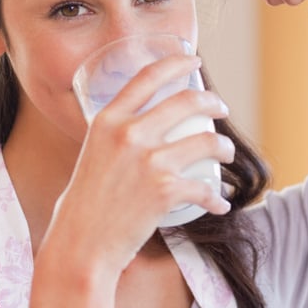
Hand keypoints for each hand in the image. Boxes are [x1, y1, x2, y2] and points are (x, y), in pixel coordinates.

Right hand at [47, 54, 233, 274]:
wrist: (81, 245)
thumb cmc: (83, 207)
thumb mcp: (91, 157)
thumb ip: (113, 140)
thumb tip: (140, 132)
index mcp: (107, 120)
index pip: (148, 76)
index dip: (176, 63)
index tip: (194, 61)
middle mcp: (129, 134)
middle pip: (187, 102)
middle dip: (212, 102)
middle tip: (220, 110)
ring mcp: (149, 161)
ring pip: (208, 142)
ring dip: (225, 147)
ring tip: (226, 154)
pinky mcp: (166, 190)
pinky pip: (205, 188)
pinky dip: (216, 199)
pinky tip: (219, 205)